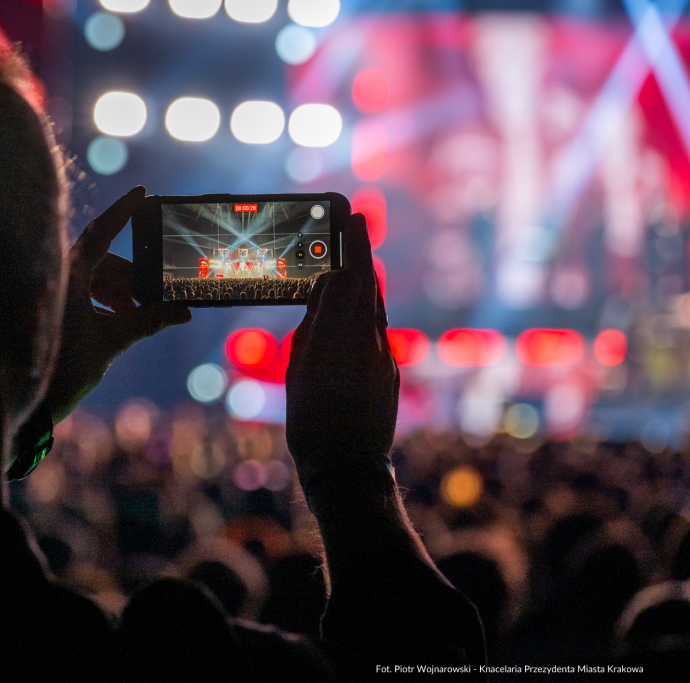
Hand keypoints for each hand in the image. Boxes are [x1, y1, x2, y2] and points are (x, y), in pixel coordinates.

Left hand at [41, 186, 191, 422]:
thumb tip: (181, 312)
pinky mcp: (53, 308)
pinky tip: (122, 318)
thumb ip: (146, 322)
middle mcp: (58, 277)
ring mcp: (54, 292)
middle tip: (162, 295)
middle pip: (106, 262)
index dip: (123, 211)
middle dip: (135, 279)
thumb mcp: (110, 343)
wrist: (28, 404)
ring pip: (97, 279)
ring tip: (144, 315)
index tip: (143, 193)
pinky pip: (85, 293)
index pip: (101, 232)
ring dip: (122, 294)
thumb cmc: (61, 370)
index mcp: (68, 275)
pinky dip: (106, 302)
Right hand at [285, 213, 398, 464]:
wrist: (347, 469)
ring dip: (362, 286)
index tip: (352, 214)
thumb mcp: (300, 368)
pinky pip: (375, 334)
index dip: (352, 243)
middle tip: (354, 225)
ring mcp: (383, 358)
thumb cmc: (312, 423)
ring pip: (373, 309)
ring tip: (349, 268)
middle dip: (360, 255)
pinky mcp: (389, 374)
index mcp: (342, 336)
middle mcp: (369, 342)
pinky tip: (350, 319)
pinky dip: (363, 318)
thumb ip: (315, 324)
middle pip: (368, 286)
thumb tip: (328, 291)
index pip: (351, 275)